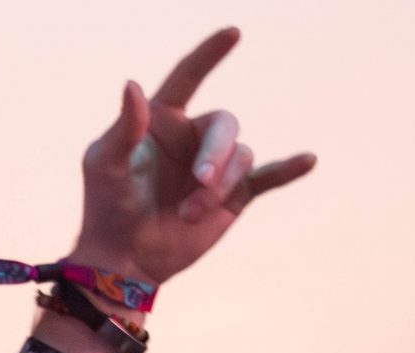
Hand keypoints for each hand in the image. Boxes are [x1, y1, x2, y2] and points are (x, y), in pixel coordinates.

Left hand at [71, 29, 314, 288]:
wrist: (124, 258)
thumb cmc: (108, 207)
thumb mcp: (106, 165)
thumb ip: (124, 128)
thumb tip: (132, 85)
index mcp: (162, 120)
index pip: (188, 77)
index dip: (210, 54)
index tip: (233, 33)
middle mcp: (193, 137)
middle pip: (225, 125)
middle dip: (216, 154)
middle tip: (200, 182)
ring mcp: (216, 166)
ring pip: (240, 156)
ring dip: (218, 186)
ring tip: (189, 214)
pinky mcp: (233, 196)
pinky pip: (268, 176)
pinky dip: (288, 169)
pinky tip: (308, 160)